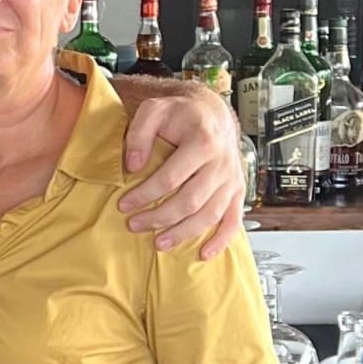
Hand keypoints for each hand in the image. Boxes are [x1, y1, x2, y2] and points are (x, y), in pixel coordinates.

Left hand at [118, 80, 246, 256]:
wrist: (212, 113)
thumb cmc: (180, 114)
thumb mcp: (154, 110)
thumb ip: (139, 133)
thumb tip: (133, 165)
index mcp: (203, 141)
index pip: (171, 177)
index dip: (146, 194)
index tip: (124, 205)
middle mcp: (222, 162)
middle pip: (190, 200)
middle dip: (160, 217)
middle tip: (134, 225)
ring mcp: (232, 179)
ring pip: (210, 215)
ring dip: (183, 233)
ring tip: (159, 243)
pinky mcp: (238, 191)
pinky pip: (234, 221)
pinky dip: (221, 240)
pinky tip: (204, 254)